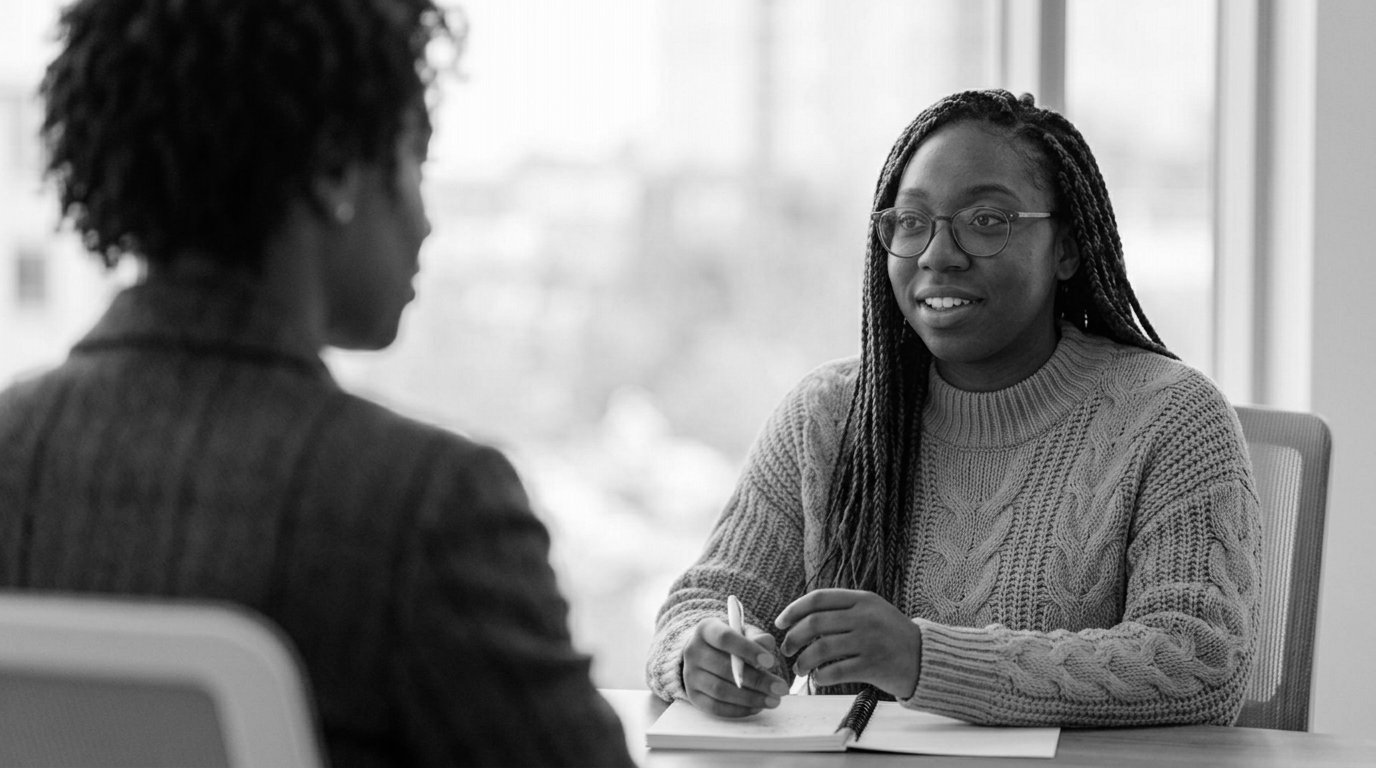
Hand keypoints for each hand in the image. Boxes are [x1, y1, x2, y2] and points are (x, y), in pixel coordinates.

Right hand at [682, 617, 790, 717]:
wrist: (707, 656)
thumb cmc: (733, 643)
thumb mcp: (745, 633)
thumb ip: (758, 637)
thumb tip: (767, 646)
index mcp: (706, 629)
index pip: (725, 638)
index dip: (748, 650)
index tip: (771, 662)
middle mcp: (693, 651)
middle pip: (724, 668)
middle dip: (757, 680)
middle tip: (781, 688)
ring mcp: (690, 675)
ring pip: (720, 690)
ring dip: (751, 698)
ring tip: (774, 700)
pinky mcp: (693, 696)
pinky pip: (715, 707)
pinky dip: (738, 710)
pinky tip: (757, 707)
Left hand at [775, 589, 921, 699]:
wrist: (926, 658)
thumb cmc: (892, 635)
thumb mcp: (873, 610)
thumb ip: (843, 609)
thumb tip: (801, 616)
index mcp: (862, 599)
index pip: (818, 598)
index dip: (793, 610)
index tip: (780, 623)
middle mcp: (865, 617)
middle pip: (814, 623)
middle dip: (792, 638)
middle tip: (786, 650)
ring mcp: (869, 641)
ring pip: (820, 648)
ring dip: (803, 661)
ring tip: (800, 669)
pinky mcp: (873, 666)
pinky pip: (835, 671)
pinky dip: (820, 676)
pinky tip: (819, 678)